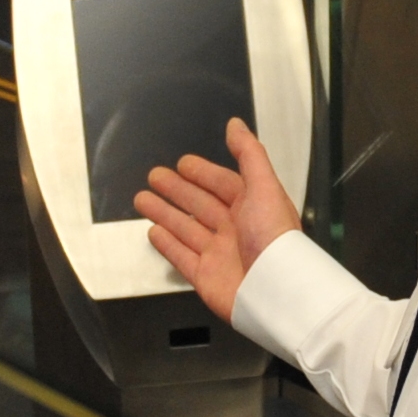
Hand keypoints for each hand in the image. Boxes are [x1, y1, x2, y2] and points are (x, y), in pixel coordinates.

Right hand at [134, 117, 300, 322]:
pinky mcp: (205, 276)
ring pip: (185, 228)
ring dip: (164, 212)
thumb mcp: (264, 186)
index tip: (183, 163)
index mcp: (252, 206)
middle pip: (199, 204)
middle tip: (154, 176)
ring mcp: (218, 254)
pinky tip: (153, 232)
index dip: (203, 173)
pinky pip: (181, 257)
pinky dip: (167, 244)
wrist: (275, 291)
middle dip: (177, 190)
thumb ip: (249, 154)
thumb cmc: (274, 237)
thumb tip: (236, 125)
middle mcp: (235, 229)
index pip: (223, 184)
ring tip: (142, 199)